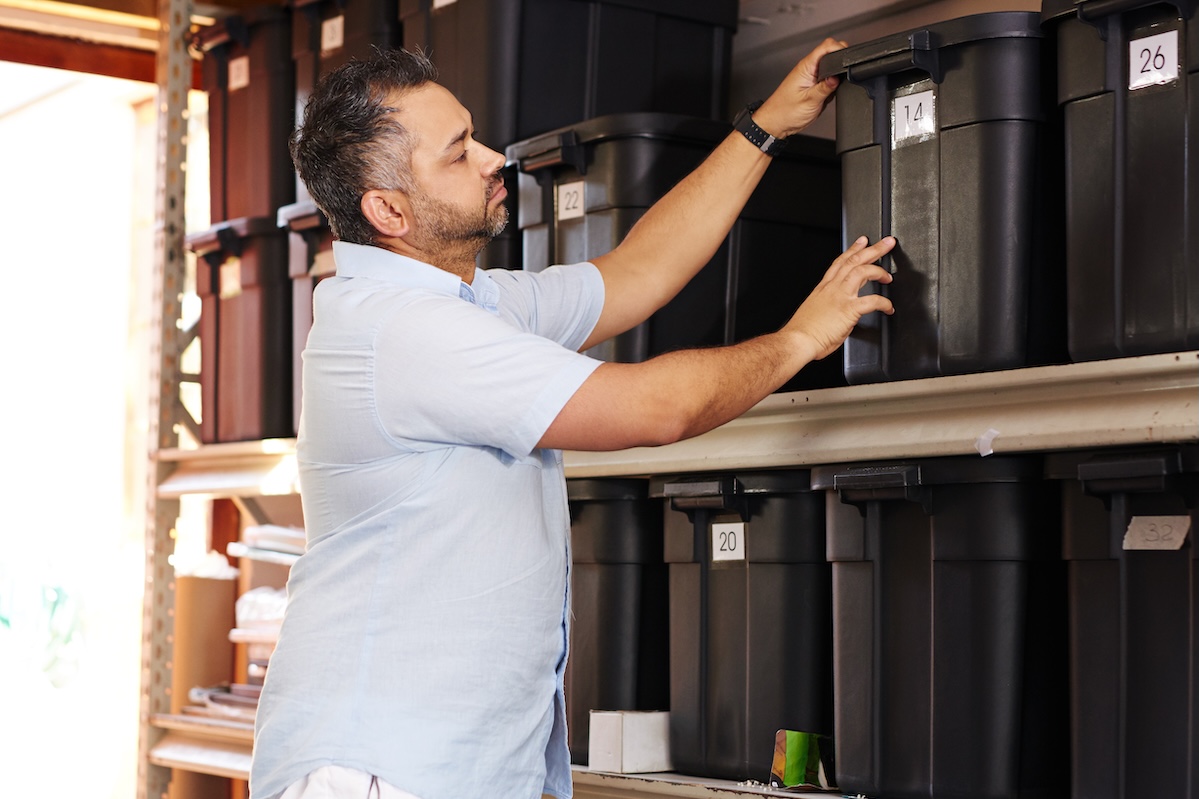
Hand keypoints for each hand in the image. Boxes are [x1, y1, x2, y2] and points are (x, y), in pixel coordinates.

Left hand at [753, 38, 847, 138]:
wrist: (776, 123)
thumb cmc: (785, 112)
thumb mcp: (810, 101)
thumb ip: (825, 88)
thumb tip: (837, 77)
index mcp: (806, 67)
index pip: (826, 46)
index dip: (839, 48)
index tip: (847, 58)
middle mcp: (809, 69)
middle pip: (831, 54)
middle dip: (840, 62)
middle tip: (841, 77)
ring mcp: (812, 77)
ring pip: (831, 68)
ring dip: (836, 76)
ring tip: (831, 90)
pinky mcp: (814, 86)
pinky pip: (828, 80)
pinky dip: (832, 86)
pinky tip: (828, 95)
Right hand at [785, 236, 895, 361]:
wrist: (797, 340)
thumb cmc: (803, 331)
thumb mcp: (814, 311)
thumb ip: (829, 307)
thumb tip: (839, 312)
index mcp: (823, 288)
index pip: (840, 262)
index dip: (853, 249)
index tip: (862, 241)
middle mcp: (832, 288)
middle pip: (854, 261)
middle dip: (873, 249)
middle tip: (887, 242)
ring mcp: (840, 297)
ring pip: (862, 271)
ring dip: (878, 270)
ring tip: (888, 275)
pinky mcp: (849, 310)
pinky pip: (872, 301)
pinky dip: (884, 303)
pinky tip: (888, 307)